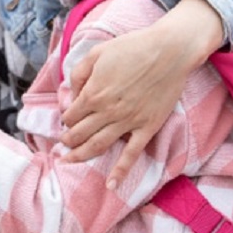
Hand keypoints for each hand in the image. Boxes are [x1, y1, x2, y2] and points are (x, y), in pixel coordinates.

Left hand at [60, 0, 223, 188]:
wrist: (169, 51)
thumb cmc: (132, 48)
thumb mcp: (97, 52)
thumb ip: (79, 73)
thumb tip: (72, 93)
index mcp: (93, 93)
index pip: (71, 115)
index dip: (66, 119)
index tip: (67, 119)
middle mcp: (107, 111)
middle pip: (80, 133)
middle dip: (68, 140)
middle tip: (63, 144)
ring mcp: (127, 122)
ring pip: (98, 145)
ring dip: (81, 156)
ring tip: (69, 161)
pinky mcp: (147, 128)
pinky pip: (131, 154)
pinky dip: (120, 171)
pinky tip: (111, 185)